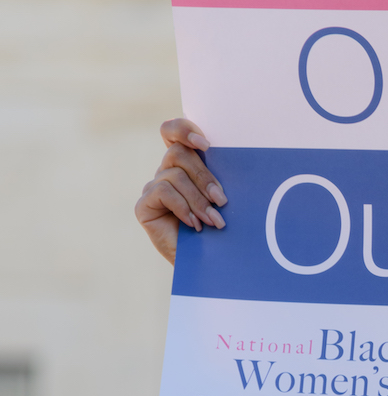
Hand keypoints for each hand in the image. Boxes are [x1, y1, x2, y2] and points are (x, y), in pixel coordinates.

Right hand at [135, 118, 226, 264]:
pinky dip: (183, 207)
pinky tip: (194, 225)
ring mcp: (153, 188)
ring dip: (198, 199)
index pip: (173, 132)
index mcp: (185, 165)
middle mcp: (166, 172)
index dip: (184, 130)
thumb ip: (218, 178)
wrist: (207, 265)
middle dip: (204, 177)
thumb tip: (236, 159)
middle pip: (179, 154)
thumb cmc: (219, 231)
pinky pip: (162, 192)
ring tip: (214, 221)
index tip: (206, 145)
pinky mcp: (144, 205)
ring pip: (174, 175)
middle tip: (222, 201)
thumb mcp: (221, 201)